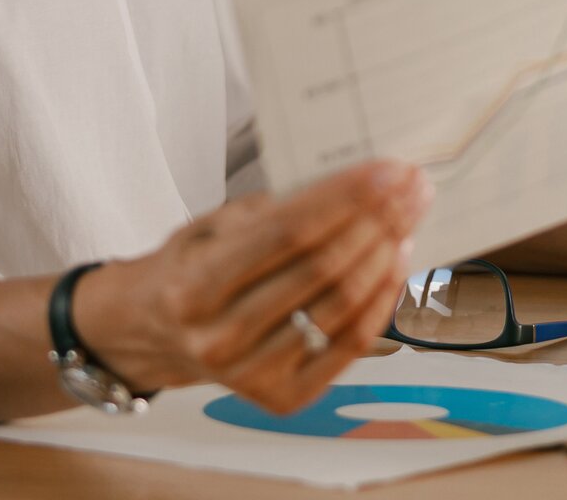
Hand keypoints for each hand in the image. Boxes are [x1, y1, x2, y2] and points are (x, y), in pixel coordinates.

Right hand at [75, 160, 431, 415]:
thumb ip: (266, 213)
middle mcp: (222, 337)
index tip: (386, 170)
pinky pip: (350, 343)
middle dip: (376, 220)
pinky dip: (381, 299)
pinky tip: (394, 263)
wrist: (156, 336)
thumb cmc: (187, 271)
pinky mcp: (284, 397)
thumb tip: (344, 190)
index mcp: (195, 287)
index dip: (343, 199)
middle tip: (410, 186)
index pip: (287, 233)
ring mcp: (254, 374)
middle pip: (321, 269)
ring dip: (385, 255)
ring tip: (408, 218)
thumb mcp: (205, 227)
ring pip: (342, 306)